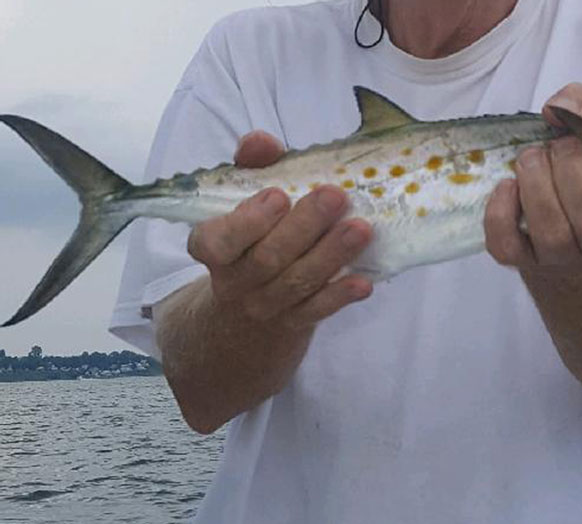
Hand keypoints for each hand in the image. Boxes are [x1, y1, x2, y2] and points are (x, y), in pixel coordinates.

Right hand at [187, 130, 373, 329]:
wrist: (245, 315)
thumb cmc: (251, 239)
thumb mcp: (244, 199)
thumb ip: (252, 166)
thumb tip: (260, 141)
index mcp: (214, 247)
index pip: (216, 242)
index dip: (247, 222)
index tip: (279, 196)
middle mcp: (235, 281)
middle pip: (267, 258)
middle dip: (303, 226)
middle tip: (335, 196)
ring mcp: (265, 306)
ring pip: (296, 283)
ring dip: (330, 255)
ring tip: (361, 229)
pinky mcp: (295, 322)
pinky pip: (317, 310)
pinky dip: (340, 296)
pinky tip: (364, 281)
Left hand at [484, 83, 581, 272]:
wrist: (562, 227)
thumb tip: (557, 109)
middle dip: (573, 175)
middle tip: (560, 146)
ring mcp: (560, 259)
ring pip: (553, 235)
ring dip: (538, 187)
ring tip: (532, 157)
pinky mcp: (521, 260)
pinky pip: (508, 247)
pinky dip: (502, 213)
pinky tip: (507, 185)